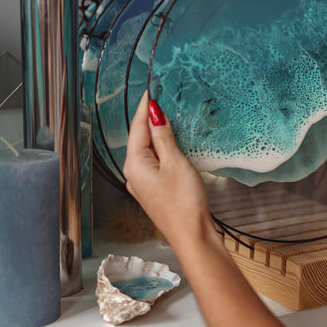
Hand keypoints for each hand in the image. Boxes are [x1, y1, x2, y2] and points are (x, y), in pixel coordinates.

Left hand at [123, 92, 214, 247]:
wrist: (192, 235)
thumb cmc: (184, 202)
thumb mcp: (176, 163)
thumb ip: (164, 138)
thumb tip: (157, 116)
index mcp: (135, 164)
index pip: (138, 128)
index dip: (146, 108)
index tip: (152, 90)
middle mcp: (134, 174)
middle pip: (140, 139)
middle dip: (150, 119)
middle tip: (162, 99)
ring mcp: (143, 184)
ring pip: (148, 152)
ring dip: (157, 135)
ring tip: (168, 117)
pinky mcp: (155, 191)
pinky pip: (155, 163)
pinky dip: (162, 150)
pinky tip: (172, 145)